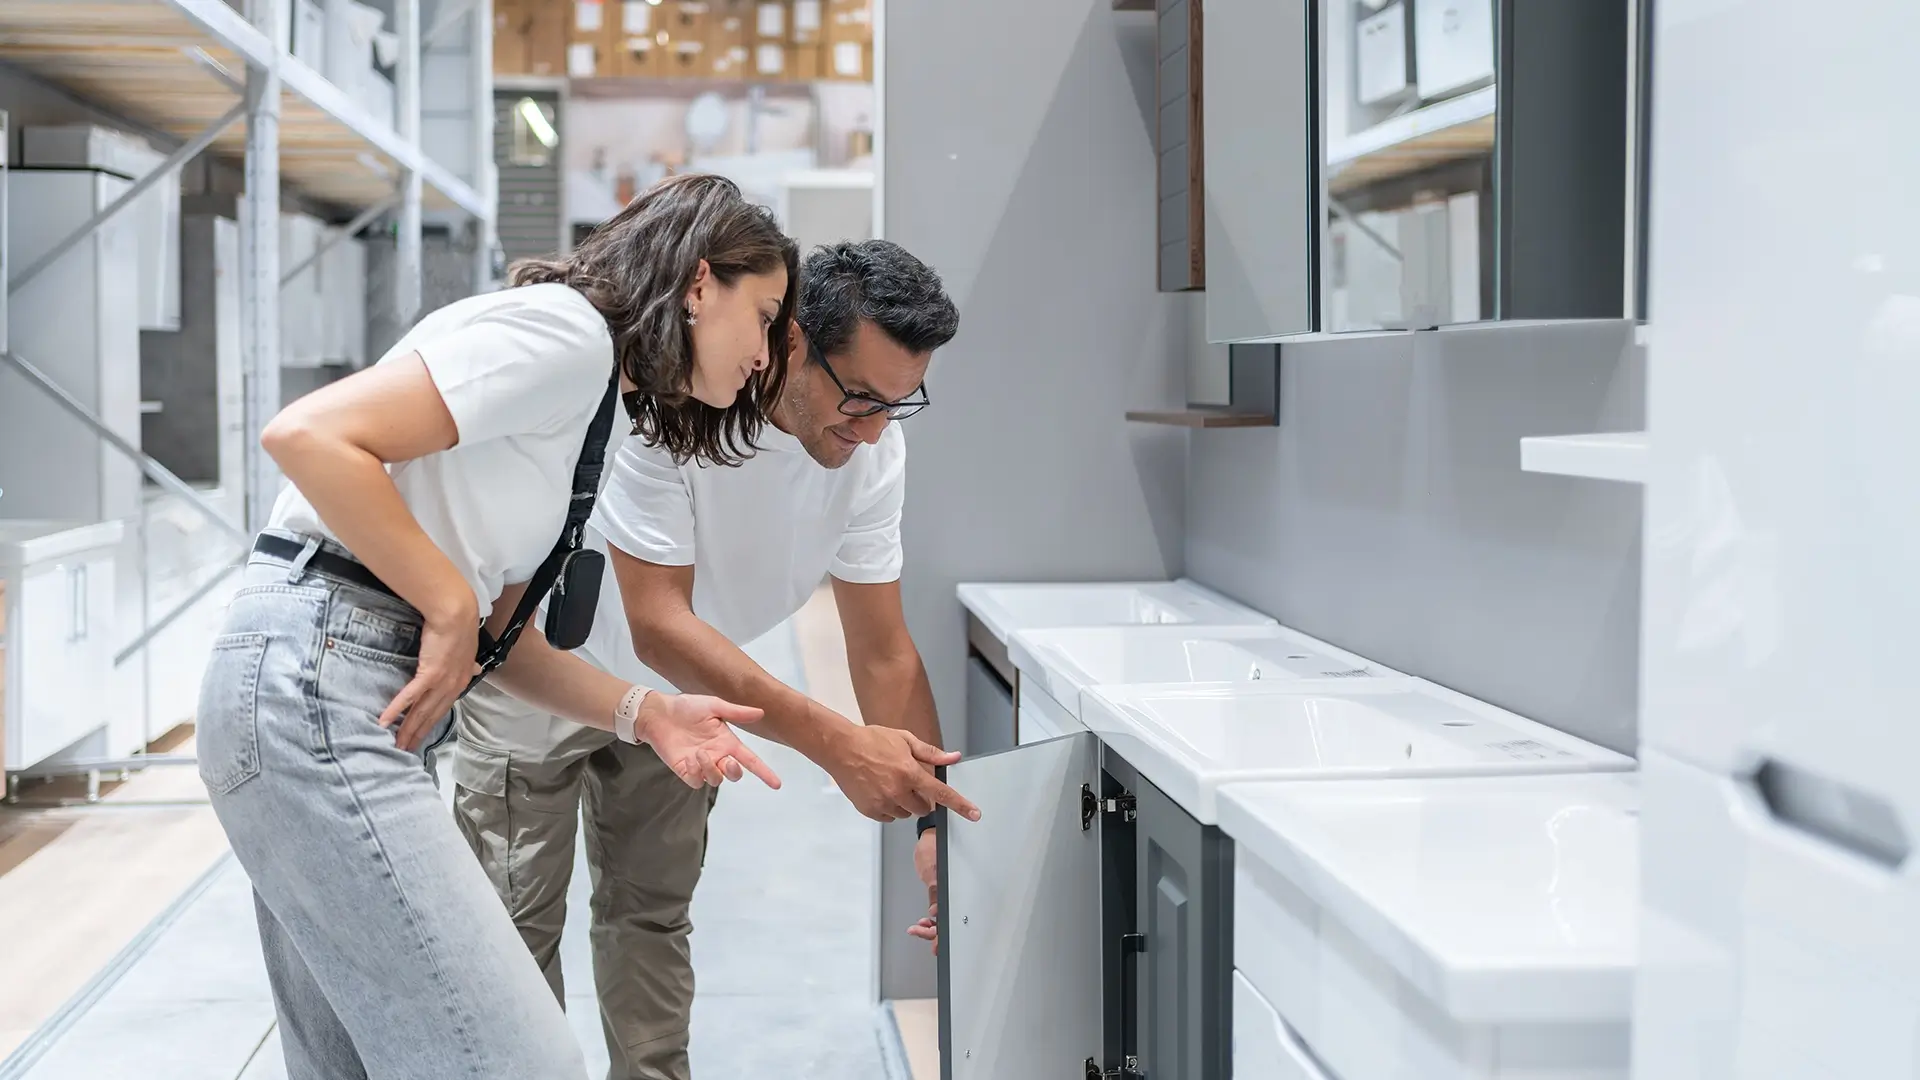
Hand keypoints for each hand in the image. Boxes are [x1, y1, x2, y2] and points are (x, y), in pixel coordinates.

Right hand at [382, 606, 479, 751]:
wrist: (455, 615)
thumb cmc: (459, 629)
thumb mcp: (468, 651)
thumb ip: (469, 664)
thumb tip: (477, 668)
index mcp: (461, 682)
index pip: (443, 708)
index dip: (431, 724)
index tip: (421, 736)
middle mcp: (453, 687)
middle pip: (432, 715)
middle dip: (418, 734)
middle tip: (405, 749)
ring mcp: (441, 682)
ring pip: (421, 711)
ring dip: (407, 728)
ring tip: (396, 743)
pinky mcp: (429, 675)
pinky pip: (410, 696)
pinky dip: (397, 709)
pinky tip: (385, 721)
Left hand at [638, 691, 782, 789]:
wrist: (659, 713)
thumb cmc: (686, 707)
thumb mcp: (714, 706)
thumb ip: (737, 713)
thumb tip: (761, 712)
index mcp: (727, 741)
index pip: (750, 760)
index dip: (764, 772)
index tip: (777, 784)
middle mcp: (717, 755)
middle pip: (735, 775)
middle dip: (734, 772)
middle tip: (728, 760)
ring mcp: (701, 764)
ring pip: (716, 780)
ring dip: (711, 769)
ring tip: (699, 753)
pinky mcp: (685, 770)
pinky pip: (696, 781)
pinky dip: (695, 772)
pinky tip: (689, 759)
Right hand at [821, 725, 979, 823]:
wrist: (841, 748)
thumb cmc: (872, 741)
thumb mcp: (905, 740)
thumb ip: (931, 753)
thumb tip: (954, 757)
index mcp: (909, 772)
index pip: (941, 793)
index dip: (960, 805)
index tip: (974, 814)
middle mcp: (897, 791)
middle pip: (923, 807)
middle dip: (922, 798)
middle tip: (910, 782)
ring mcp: (882, 802)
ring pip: (905, 813)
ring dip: (905, 803)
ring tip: (891, 783)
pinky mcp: (870, 810)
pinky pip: (889, 817)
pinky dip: (889, 808)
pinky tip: (880, 791)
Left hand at [907, 826, 939, 953]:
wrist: (931, 835)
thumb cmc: (935, 845)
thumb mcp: (932, 869)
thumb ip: (934, 892)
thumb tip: (934, 912)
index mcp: (951, 887)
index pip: (949, 917)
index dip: (942, 934)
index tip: (935, 944)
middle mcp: (950, 891)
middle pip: (946, 921)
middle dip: (933, 934)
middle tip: (919, 933)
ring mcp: (946, 892)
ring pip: (942, 918)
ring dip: (931, 927)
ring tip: (918, 928)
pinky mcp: (941, 889)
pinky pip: (939, 909)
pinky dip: (931, 918)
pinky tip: (924, 921)